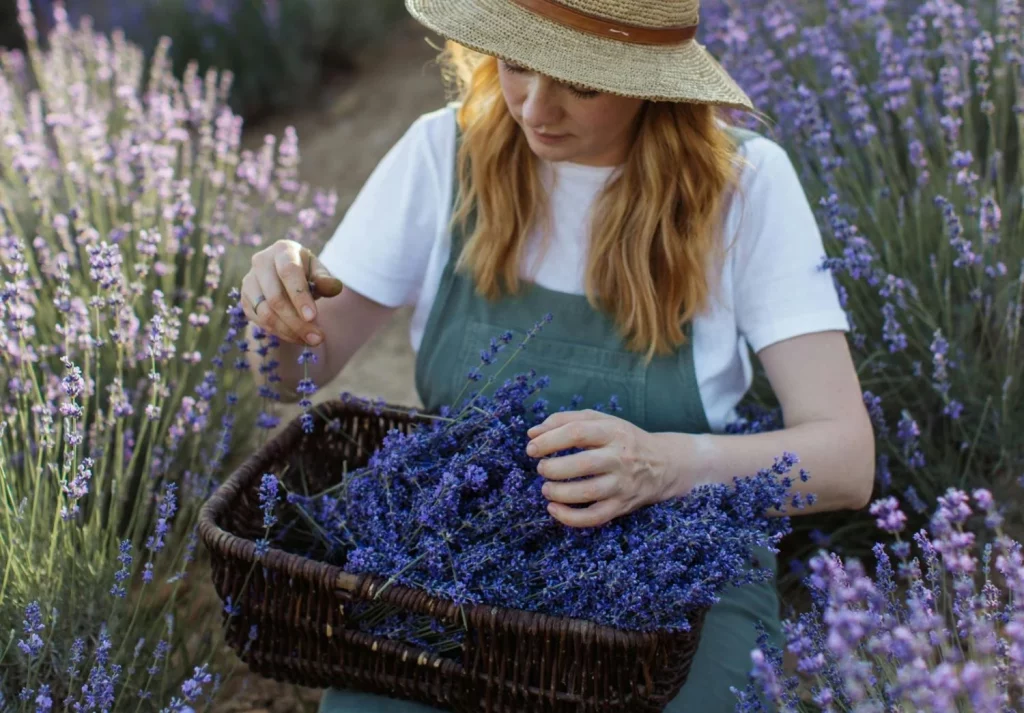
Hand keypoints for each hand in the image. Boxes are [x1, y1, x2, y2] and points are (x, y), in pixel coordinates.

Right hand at [240, 240, 343, 345]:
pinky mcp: (245, 300)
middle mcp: (261, 262)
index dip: (300, 296)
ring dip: (289, 332)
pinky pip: (261, 321)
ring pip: (266, 313)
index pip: (289, 273)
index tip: (312, 317)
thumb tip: (335, 286)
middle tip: (317, 338)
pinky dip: (280, 333)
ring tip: (311, 340)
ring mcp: (250, 281)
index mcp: (283, 250)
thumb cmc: (306, 274)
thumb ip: (326, 280)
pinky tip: (297, 337)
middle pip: (276, 298)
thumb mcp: (319, 273)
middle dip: (297, 322)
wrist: (284, 279)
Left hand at [526, 410, 670, 527]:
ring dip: (559, 492)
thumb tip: (532, 433)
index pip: (577, 432)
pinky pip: (594, 517)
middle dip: (553, 468)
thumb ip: (565, 421)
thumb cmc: (623, 440)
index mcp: (612, 432)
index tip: (532, 448)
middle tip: (541, 468)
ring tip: (546, 488)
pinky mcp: (621, 506)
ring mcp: (622, 484)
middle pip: (582, 464)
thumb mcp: (600, 421)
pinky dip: (570, 518)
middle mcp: (619, 458)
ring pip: (587, 493)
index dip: (549, 441)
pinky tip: (554, 509)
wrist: (663, 464)